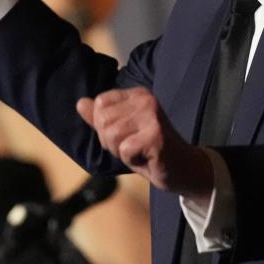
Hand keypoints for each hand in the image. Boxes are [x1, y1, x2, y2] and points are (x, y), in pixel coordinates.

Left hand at [76, 88, 213, 199]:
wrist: (183, 169)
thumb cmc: (150, 151)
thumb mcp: (122, 133)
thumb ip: (101, 118)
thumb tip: (80, 103)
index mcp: (137, 94)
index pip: (100, 103)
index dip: (104, 126)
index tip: (126, 135)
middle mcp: (146, 99)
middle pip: (103, 120)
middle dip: (111, 141)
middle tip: (133, 146)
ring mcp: (152, 116)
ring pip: (111, 135)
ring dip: (121, 151)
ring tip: (140, 151)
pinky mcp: (156, 135)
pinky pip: (125, 149)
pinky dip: (132, 159)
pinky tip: (148, 158)